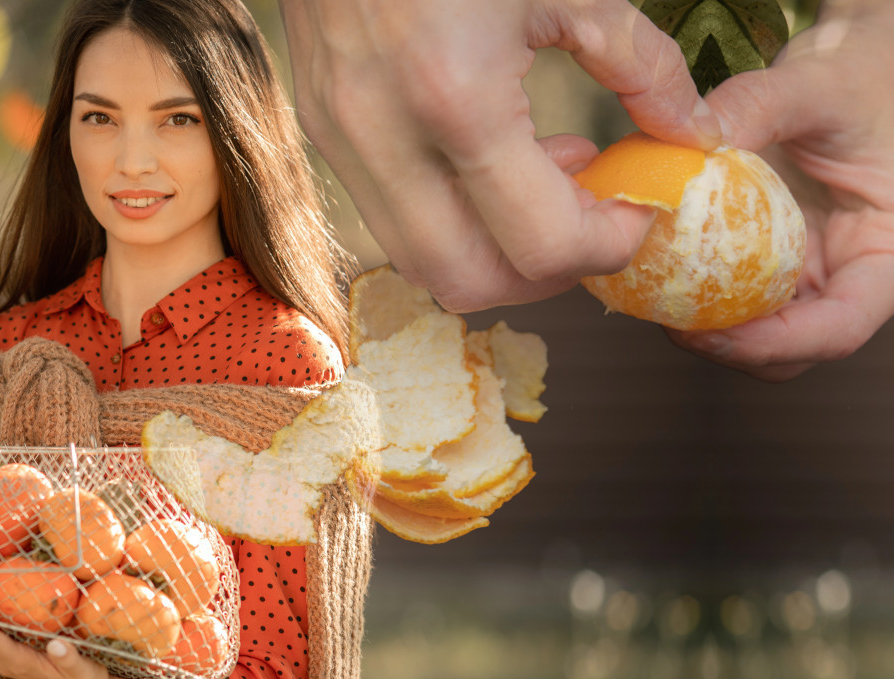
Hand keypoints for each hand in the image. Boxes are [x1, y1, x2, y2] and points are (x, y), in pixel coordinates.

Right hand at [278, 0, 721, 311]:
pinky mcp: (323, 131)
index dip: (604, 246)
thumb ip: (639, 62)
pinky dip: (451, 212)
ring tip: (543, 183)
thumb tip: (691, 128)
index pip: (539, 241)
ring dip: (491, 248)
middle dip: (540, 273)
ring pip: (419, 260)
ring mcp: (341, 140)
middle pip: (466, 281)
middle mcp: (385, 137)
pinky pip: (391, 213)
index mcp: (456, 98)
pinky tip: (492, 155)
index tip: (637, 214)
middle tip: (589, 225)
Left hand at [667, 0, 893, 380]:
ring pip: (752, 332)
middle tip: (667, 319)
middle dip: (728, 347)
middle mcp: (844, 275)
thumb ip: (757, 107)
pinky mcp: (762, 260)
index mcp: (884, 254)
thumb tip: (689, 140)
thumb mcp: (815, 86)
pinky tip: (650, 262)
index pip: (837, 328)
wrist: (843, 70)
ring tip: (651, 292)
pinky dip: (688, 287)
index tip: (712, 332)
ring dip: (701, 325)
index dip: (774, 345)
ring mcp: (802, 273)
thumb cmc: (852, 78)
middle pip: (790, 350)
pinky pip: (724, 292)